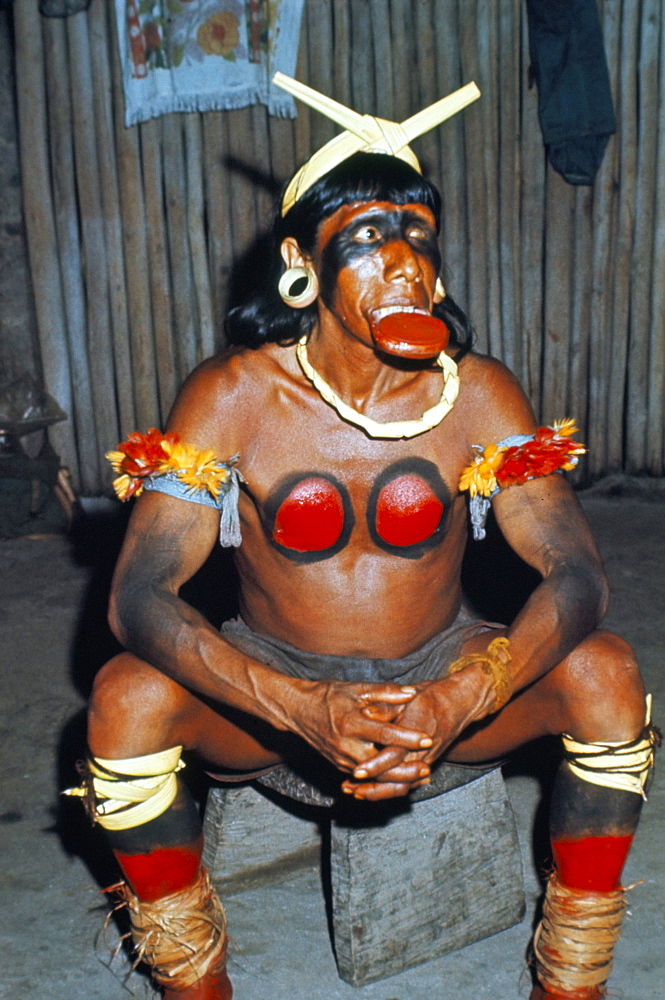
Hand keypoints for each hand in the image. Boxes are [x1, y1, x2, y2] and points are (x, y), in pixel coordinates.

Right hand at [283, 679, 434, 774]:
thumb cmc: (328, 695)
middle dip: (405, 769)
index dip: (407, 737)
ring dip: (397, 778)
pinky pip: (364, 777)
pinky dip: (383, 779)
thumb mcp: (356, 688)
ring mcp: (341, 758)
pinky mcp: (339, 765)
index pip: (384, 733)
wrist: (298, 710)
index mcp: (350, 722)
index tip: (427, 738)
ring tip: (420, 776)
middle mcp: (345, 745)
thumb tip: (411, 692)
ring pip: (373, 776)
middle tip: (427, 767)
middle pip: (381, 764)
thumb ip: (385, 692)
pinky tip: (401, 778)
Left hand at [341, 670, 493, 800]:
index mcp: (416, 735)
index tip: (357, 771)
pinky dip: (388, 788)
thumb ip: (386, 708)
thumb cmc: (432, 697)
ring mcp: (425, 761)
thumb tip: (365, 712)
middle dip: (372, 787)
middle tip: (349, 788)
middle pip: (397, 781)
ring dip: (378, 792)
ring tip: (355, 792)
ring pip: (402, 786)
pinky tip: (369, 789)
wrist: (458, 704)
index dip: (375, 765)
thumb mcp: (407, 698)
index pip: (394, 756)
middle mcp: (422, 753)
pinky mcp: (424, 764)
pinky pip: (406, 783)